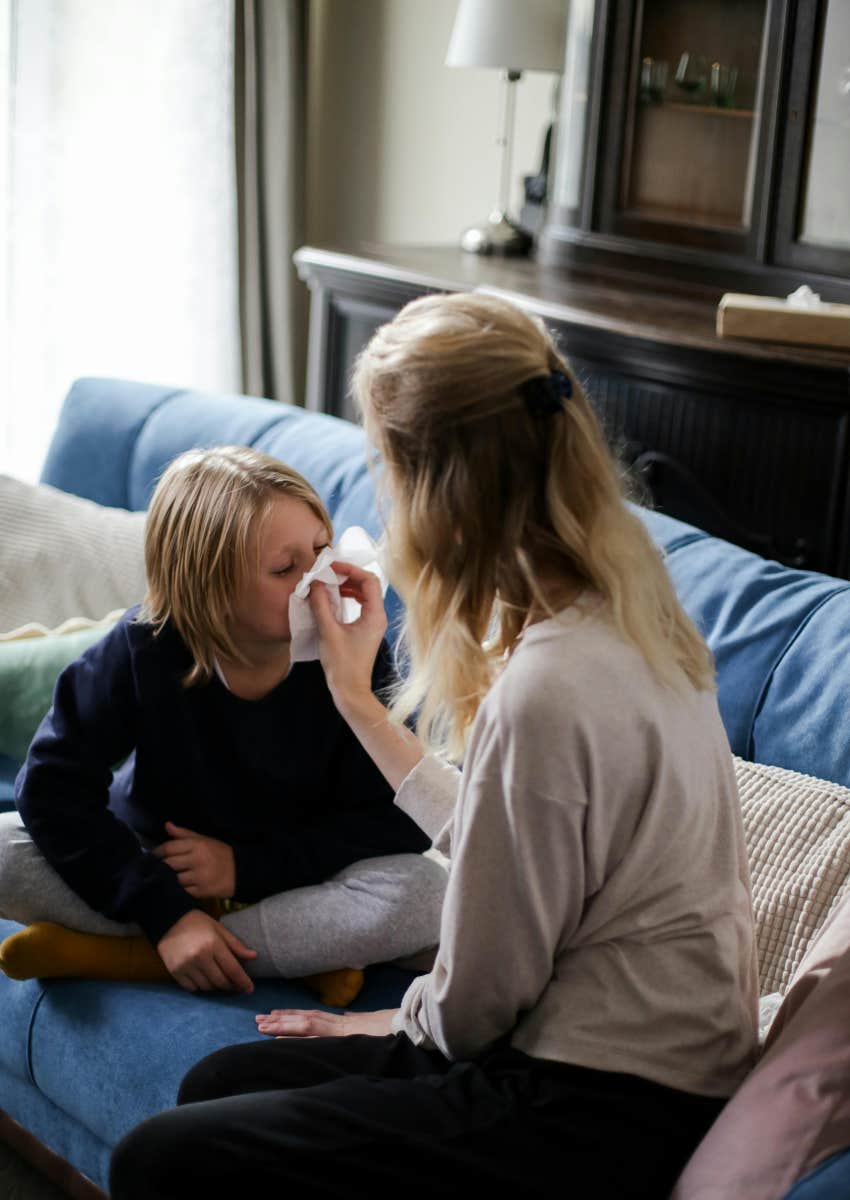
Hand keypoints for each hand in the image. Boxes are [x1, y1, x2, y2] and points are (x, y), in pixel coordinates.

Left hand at [153, 821, 235, 898]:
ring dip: (166, 880)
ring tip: (160, 879)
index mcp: (198, 845)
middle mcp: (197, 860)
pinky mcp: (201, 891)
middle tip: (152, 869)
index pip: (170, 847)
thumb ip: (184, 834)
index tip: (152, 856)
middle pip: (168, 864)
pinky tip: (173, 889)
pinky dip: (176, 890)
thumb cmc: (220, 853)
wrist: (240, 872)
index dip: (157, 852)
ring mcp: (199, 877)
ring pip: (173, 879)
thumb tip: (167, 825)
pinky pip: (182, 892)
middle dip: (159, 867)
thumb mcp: (204, 840)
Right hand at [157, 909, 256, 993]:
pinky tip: (204, 980)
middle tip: (237, 986)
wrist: (168, 920)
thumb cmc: (197, 923)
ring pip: (207, 987)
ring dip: (216, 987)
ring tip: (220, 981)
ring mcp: (186, 966)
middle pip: (221, 981)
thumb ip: (236, 944)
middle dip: (231, 986)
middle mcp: (199, 957)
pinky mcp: (175, 972)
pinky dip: (201, 987)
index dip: (243, 981)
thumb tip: (254, 957)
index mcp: (213, 944)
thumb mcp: (219, 928)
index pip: (232, 969)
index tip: (249, 989)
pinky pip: (192, 988)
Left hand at [254, 1008, 397, 1037]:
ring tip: (262, 1026)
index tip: (274, 1016)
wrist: (411, 1025)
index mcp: (344, 1023)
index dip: (293, 1016)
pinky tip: (280, 1037)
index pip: (313, 1017)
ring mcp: (340, 1030)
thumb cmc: (397, 1027)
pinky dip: (296, 1036)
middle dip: (280, 1020)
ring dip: (282, 1025)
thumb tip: (348, 1018)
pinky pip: (315, 1036)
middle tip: (257, 1021)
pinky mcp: (344, 1037)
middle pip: (304, 1019)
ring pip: (305, 1024)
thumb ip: (359, 1021)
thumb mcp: (374, 1023)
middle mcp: (339, 1023)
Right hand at [309, 561, 387, 710]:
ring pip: (364, 594)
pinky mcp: (366, 630)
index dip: (350, 569)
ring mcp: (373, 623)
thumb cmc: (342, 664)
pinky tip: (333, 599)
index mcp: (375, 615)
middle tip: (328, 574)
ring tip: (328, 585)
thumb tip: (315, 583)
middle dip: (348, 576)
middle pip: (368, 584)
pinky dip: (347, 598)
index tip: (332, 567)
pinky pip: (360, 605)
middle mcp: (378, 617)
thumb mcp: (328, 631)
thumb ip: (321, 604)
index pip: (369, 580)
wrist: (350, 690)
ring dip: (347, 586)